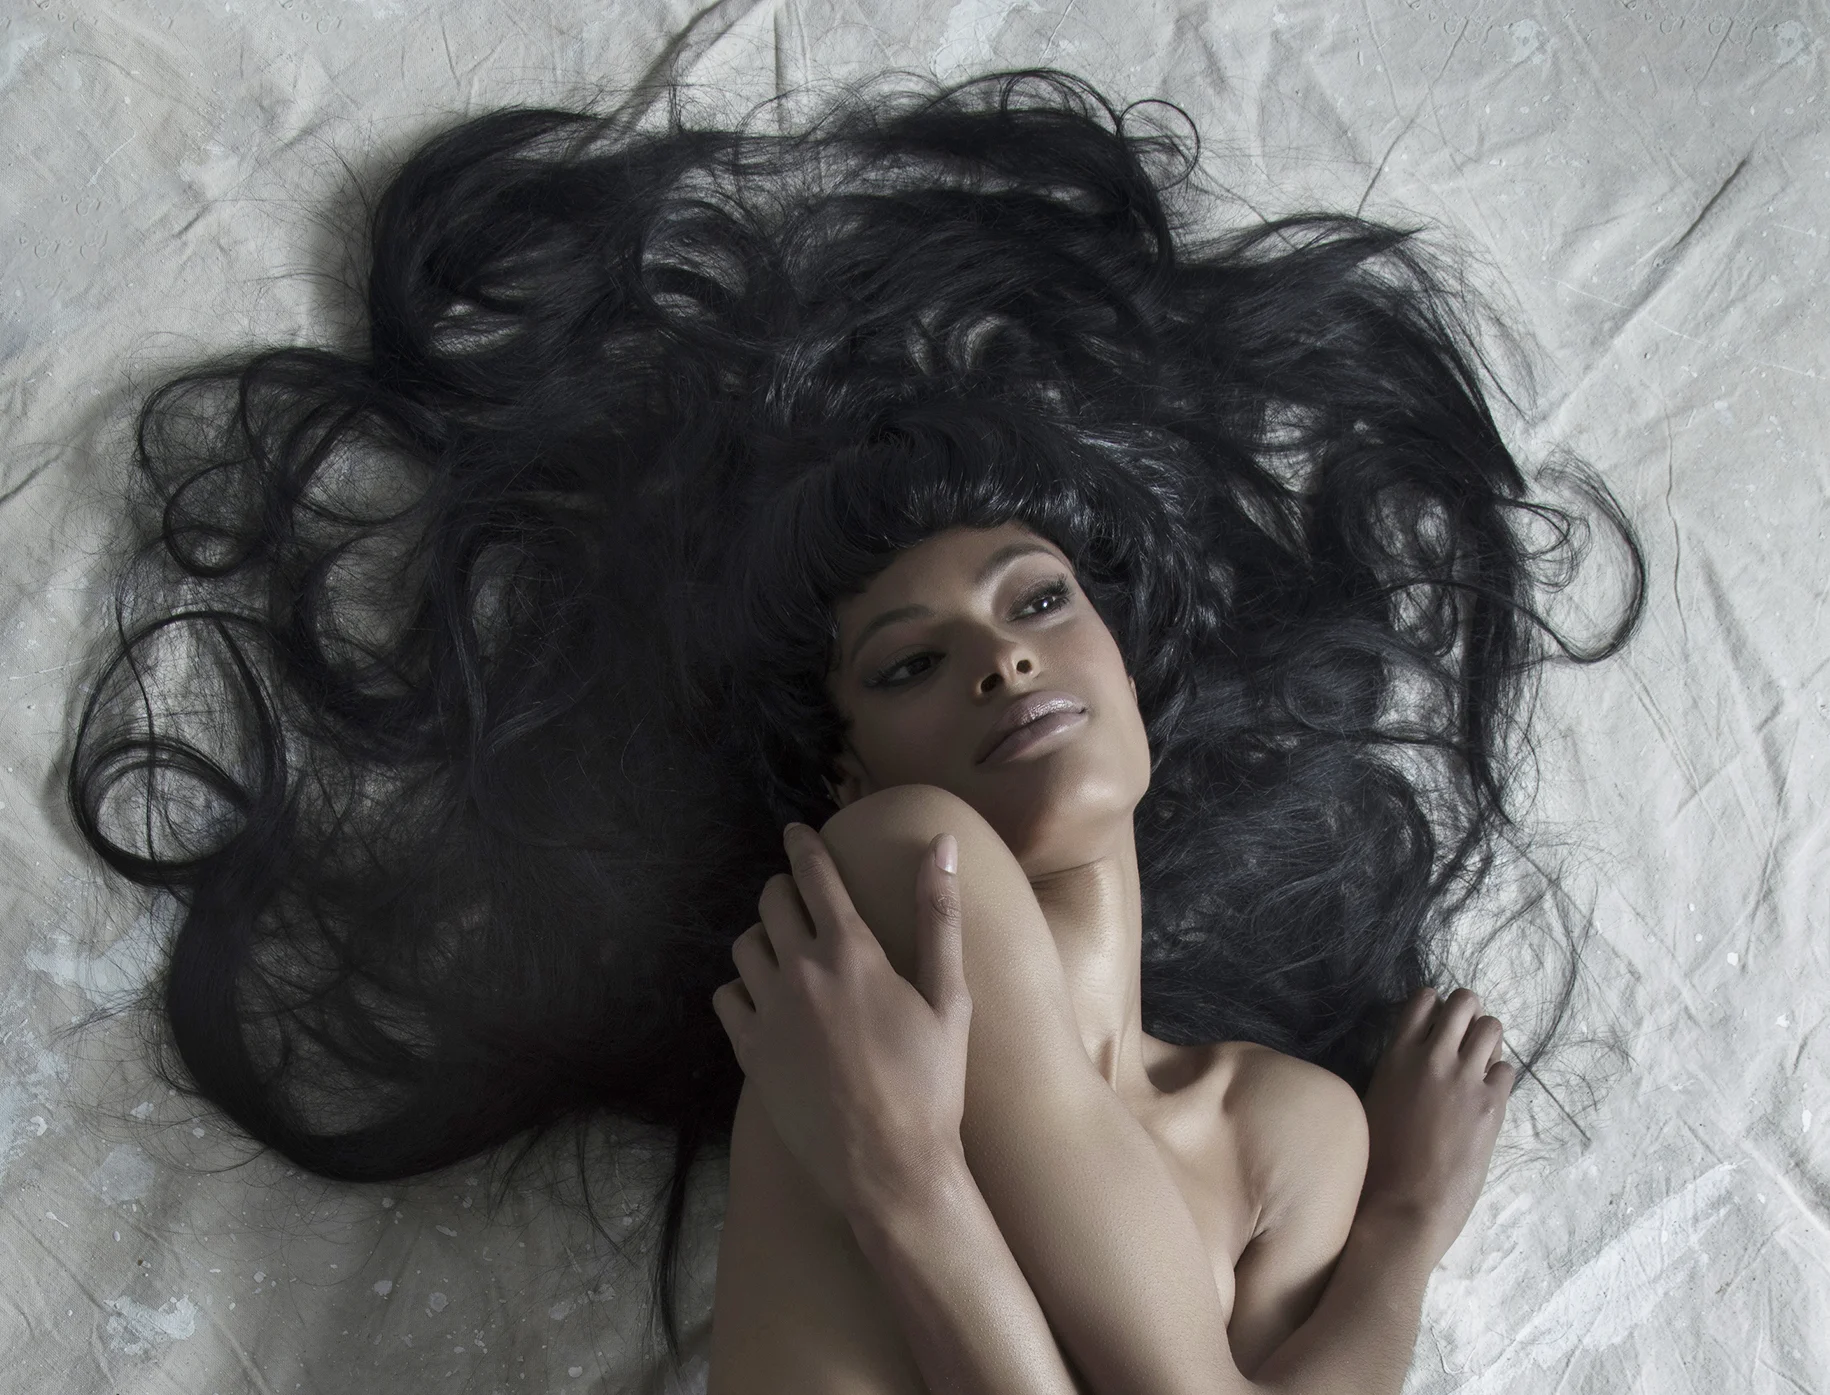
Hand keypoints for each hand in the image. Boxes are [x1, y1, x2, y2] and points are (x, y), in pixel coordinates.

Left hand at [711, 823, 972, 1222]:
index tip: (796, 831)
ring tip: (786, 948)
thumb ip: (939, 916)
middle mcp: (801, 972)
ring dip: (763, 936)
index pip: (815, 875)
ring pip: (745, 945)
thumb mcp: (950, 998)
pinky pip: (727, 997)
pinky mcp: (751, 1053)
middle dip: (785, 889)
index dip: (804, 846)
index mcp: (852, 952)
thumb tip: (942, 844)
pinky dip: (742, 988)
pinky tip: (766, 999)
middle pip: (773, 902)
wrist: (890, 1167)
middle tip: (801, 897)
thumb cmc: (932, 1083)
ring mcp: (770, 1014)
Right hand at [1357, 987, 1514, 1261]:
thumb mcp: (1373, 1100)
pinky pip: (1508, 1069)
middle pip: (1465, 1001)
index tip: (1436, 1024)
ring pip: (1493, 1027)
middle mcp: (1432, 1056)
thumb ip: (1398, 1070)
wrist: (1405, 1205)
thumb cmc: (1374, 1161)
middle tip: (1464, 1038)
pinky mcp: (1492, 1104)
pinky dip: (1499, 1077)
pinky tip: (1487, 1097)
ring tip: (1479, 1064)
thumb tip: (1416, 1057)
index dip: (1435, 1007)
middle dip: (1468, 1013)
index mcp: (1396, 1054)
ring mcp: (1466, 1078)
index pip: (1423, 997)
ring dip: (1488, 1040)